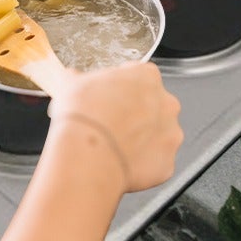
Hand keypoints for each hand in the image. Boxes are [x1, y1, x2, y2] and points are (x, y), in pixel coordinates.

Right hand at [47, 61, 182, 195]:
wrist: (88, 154)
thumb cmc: (84, 116)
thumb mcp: (70, 84)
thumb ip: (77, 79)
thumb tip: (71, 80)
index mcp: (147, 77)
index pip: (140, 76)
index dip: (122, 88)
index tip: (109, 96)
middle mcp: (166, 104)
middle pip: (154, 106)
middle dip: (136, 114)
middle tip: (111, 123)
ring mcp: (170, 135)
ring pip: (158, 136)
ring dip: (141, 140)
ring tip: (114, 146)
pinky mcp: (167, 164)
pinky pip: (155, 163)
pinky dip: (141, 164)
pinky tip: (120, 163)